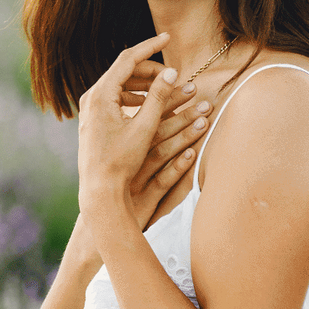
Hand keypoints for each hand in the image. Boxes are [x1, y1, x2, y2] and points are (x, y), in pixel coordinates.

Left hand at [76, 33, 192, 223]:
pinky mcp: (93, 119)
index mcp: (101, 95)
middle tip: (172, 74)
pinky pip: (115, 98)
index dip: (149, 47)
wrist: (100, 188)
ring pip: (119, 85)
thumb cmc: (121, 160)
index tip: (168, 38)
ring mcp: (90, 108)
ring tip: (164, 88)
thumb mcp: (144, 127)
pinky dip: (133, 96)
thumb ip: (158, 97)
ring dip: (143, 84)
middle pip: (123, 71)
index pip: (127, 60)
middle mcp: (91, 98)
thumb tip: (170, 72)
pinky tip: (149, 104)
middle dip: (149, 69)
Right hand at [127, 79, 211, 229]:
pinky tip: (191, 154)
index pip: (147, 118)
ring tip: (204, 120)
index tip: (189, 87)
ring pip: (160, 153)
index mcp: (123, 146)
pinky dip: (176, 167)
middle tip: (203, 100)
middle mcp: (129, 160)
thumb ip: (145, 141)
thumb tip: (166, 118)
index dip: (168, 101)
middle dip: (181, 113)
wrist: (103, 221)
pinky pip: (161, 181)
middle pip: (156, 132)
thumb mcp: (128, 164)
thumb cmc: (117, 189)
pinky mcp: (144, 199)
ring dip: (183, 135)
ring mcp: (136, 179)